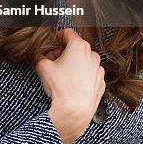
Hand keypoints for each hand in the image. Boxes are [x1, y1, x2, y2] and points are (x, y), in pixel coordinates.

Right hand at [35, 28, 105, 143]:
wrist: (74, 111)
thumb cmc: (61, 88)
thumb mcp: (42, 66)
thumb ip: (41, 56)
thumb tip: (43, 56)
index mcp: (79, 46)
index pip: (67, 32)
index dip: (57, 37)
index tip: (54, 43)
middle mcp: (91, 55)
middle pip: (76, 47)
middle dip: (65, 52)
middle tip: (55, 61)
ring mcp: (98, 69)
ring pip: (84, 60)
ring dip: (75, 64)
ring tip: (64, 75)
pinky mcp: (100, 82)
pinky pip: (90, 74)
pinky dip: (82, 76)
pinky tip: (73, 85)